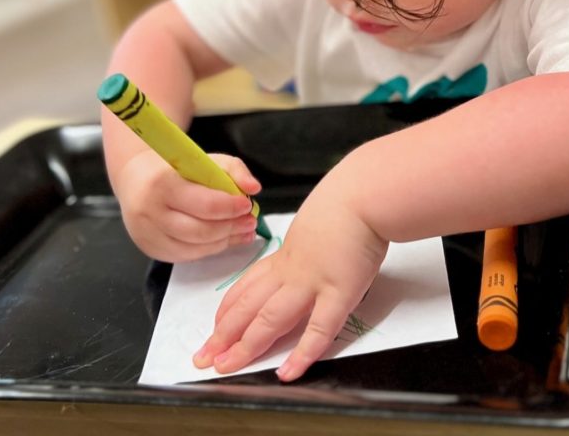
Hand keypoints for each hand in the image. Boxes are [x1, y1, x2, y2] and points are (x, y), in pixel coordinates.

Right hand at [114, 150, 262, 261]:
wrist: (135, 179)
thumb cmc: (174, 168)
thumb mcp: (204, 159)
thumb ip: (234, 170)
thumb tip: (254, 188)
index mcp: (162, 183)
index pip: (204, 204)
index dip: (230, 207)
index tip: (247, 204)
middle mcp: (150, 212)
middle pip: (200, 231)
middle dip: (231, 228)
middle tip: (250, 221)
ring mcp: (148, 234)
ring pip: (195, 247)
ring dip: (224, 241)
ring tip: (243, 231)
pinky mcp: (151, 249)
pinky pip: (186, 255)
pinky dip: (209, 249)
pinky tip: (224, 240)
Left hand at [192, 173, 387, 381]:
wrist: (365, 195)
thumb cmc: (348, 202)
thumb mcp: (316, 222)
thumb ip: (308, 243)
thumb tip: (310, 252)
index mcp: (287, 255)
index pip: (248, 287)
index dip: (228, 311)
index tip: (214, 328)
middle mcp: (292, 272)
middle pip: (249, 306)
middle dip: (223, 335)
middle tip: (203, 357)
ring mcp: (313, 283)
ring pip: (270, 319)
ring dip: (245, 346)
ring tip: (226, 367)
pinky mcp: (340, 293)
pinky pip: (318, 330)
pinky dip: (301, 354)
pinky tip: (287, 372)